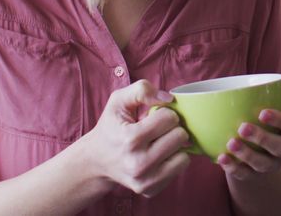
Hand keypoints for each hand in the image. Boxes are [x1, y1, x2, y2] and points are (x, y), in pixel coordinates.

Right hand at [80, 80, 191, 196]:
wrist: (97, 160)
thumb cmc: (111, 127)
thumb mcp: (118, 101)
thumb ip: (142, 90)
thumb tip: (169, 99)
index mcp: (130, 139)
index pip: (169, 118)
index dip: (164, 113)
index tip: (153, 117)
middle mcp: (138, 163)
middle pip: (180, 136)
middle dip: (172, 129)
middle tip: (157, 131)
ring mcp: (144, 180)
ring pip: (184, 156)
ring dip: (174, 146)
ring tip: (158, 143)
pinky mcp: (150, 190)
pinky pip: (180, 169)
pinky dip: (173, 160)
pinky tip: (159, 156)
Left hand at [218, 80, 280, 179]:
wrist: (259, 141)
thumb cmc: (270, 114)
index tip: (262, 113)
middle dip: (264, 139)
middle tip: (243, 127)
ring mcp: (272, 163)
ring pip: (264, 164)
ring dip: (248, 155)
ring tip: (231, 143)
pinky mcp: (256, 175)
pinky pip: (247, 175)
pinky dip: (234, 168)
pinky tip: (222, 158)